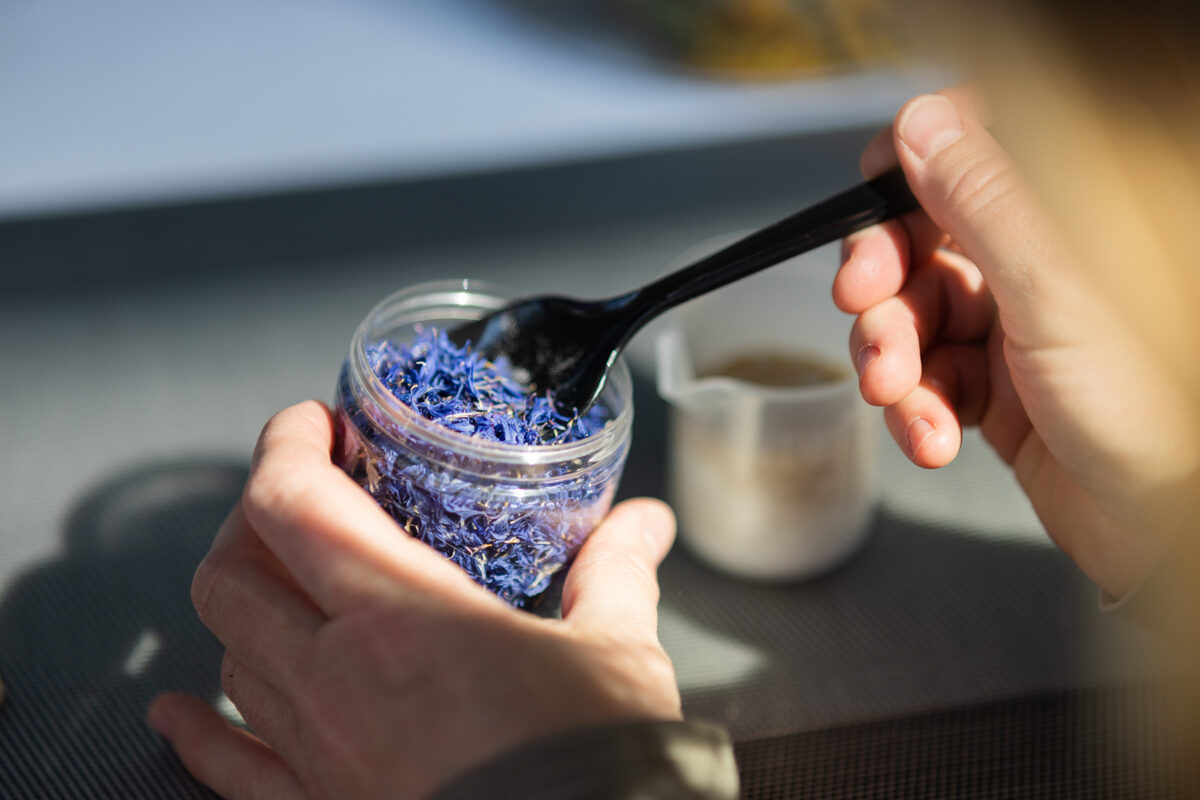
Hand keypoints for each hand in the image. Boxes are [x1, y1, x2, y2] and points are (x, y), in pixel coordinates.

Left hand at [148, 401, 680, 799]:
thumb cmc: (595, 764)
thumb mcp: (618, 653)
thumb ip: (616, 572)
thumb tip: (643, 524)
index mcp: (403, 617)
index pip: (292, 504)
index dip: (285, 445)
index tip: (311, 423)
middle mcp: (336, 679)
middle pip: (232, 573)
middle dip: (255, 517)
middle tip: (304, 497)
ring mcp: (318, 751)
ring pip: (228, 653)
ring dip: (242, 603)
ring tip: (276, 580)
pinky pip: (230, 767)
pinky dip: (198, 731)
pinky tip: (178, 712)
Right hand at [835, 88, 1199, 597]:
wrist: (1168, 527)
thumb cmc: (1147, 409)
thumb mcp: (1052, 292)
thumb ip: (982, 203)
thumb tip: (922, 122)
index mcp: (1067, 220)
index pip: (971, 158)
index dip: (911, 173)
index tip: (872, 205)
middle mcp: (1039, 267)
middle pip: (923, 243)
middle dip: (882, 284)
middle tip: (862, 308)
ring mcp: (1016, 330)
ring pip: (915, 319)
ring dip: (892, 359)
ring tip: (898, 395)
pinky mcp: (997, 391)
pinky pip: (929, 382)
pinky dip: (916, 411)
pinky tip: (932, 438)